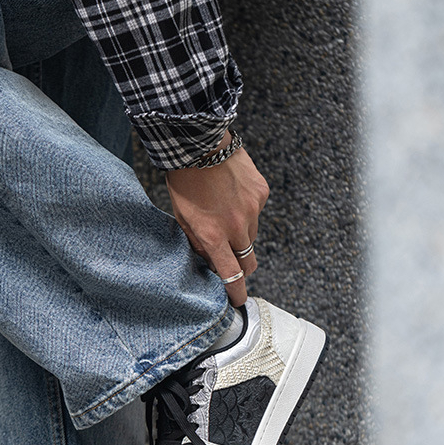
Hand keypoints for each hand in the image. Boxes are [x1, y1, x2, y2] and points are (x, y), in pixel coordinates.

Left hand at [165, 134, 269, 306]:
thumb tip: (211, 260)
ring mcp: (252, 210)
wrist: (199, 144)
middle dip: (242, 267)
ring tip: (223, 214)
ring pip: (252, 235)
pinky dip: (246, 208)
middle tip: (232, 261)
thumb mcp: (182, 217)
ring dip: (241, 233)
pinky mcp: (261, 193)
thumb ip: (198, 242)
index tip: (238, 300)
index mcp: (214, 236)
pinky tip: (231, 193)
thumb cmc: (184, 181)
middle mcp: (237, 227)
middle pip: (249, 261)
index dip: (237, 292)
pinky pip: (256, 210)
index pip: (232, 276)